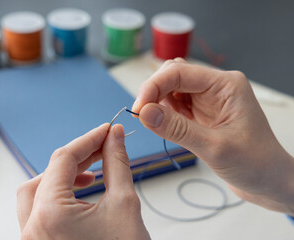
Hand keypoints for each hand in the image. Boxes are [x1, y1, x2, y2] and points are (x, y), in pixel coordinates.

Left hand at [17, 123, 150, 239]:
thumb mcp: (125, 203)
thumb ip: (116, 163)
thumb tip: (115, 137)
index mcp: (49, 215)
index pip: (63, 159)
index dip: (89, 139)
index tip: (107, 130)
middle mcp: (31, 228)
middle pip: (47, 174)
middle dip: (76, 157)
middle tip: (102, 146)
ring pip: (37, 191)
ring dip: (63, 175)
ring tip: (91, 171)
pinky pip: (40, 210)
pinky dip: (58, 195)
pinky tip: (80, 192)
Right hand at [132, 58, 293, 214]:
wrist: (268, 180)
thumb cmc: (255, 163)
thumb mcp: (214, 147)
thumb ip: (177, 129)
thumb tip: (144, 113)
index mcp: (225, 85)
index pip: (179, 72)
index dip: (154, 86)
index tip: (139, 108)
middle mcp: (215, 87)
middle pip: (173, 75)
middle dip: (153, 92)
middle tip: (142, 116)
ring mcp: (207, 100)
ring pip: (170, 89)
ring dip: (156, 102)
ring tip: (154, 122)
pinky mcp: (200, 113)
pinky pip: (174, 105)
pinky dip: (162, 113)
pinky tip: (163, 125)